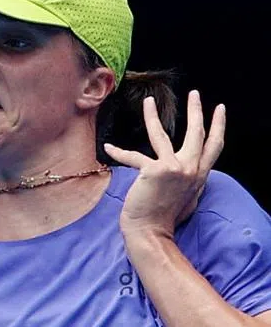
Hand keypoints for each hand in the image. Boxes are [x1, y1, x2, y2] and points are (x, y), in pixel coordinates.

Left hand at [104, 90, 225, 243]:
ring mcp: (173, 169)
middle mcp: (190, 169)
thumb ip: (191, 181)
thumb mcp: (189, 198)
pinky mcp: (153, 172)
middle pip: (196, 133)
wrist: (151, 233)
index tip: (219, 109)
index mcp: (199, 174)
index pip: (214, 145)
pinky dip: (118, 152)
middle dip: (196, 111)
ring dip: (154, 116)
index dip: (218, 125)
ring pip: (162, 135)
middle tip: (195, 93)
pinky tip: (107, 147)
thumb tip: (190, 172)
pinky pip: (132, 157)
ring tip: (148, 102)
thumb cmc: (166, 219)